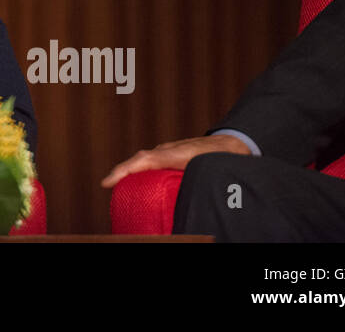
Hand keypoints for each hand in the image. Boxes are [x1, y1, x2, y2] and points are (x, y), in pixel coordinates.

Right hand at [100, 134, 251, 188]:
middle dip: (122, 171)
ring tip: (119, 184)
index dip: (124, 170)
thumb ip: (192, 181)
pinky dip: (143, 168)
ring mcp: (171, 150)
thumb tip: (186, 201)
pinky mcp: (175, 153)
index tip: (108, 182)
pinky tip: (143, 180)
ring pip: (146, 159)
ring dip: (131, 170)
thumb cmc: (224, 157)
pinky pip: (154, 160)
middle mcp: (169, 149)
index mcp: (174, 153)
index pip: (143, 160)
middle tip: (108, 185)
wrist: (237, 143)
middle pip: (140, 159)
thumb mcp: (207, 170)